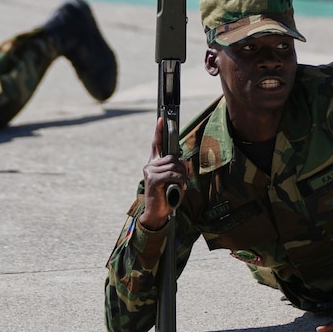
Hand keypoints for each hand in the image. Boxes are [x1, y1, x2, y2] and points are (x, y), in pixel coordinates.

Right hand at [139, 115, 186, 230]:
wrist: (157, 213)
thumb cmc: (166, 196)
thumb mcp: (171, 180)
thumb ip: (174, 169)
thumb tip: (182, 162)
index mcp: (154, 163)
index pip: (156, 143)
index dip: (159, 131)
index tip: (161, 118)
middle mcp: (150, 165)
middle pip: (172, 157)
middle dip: (181, 168)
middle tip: (182, 180)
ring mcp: (150, 172)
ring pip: (173, 166)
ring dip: (181, 176)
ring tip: (180, 186)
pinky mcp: (153, 179)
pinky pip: (172, 174)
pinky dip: (180, 181)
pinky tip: (179, 187)